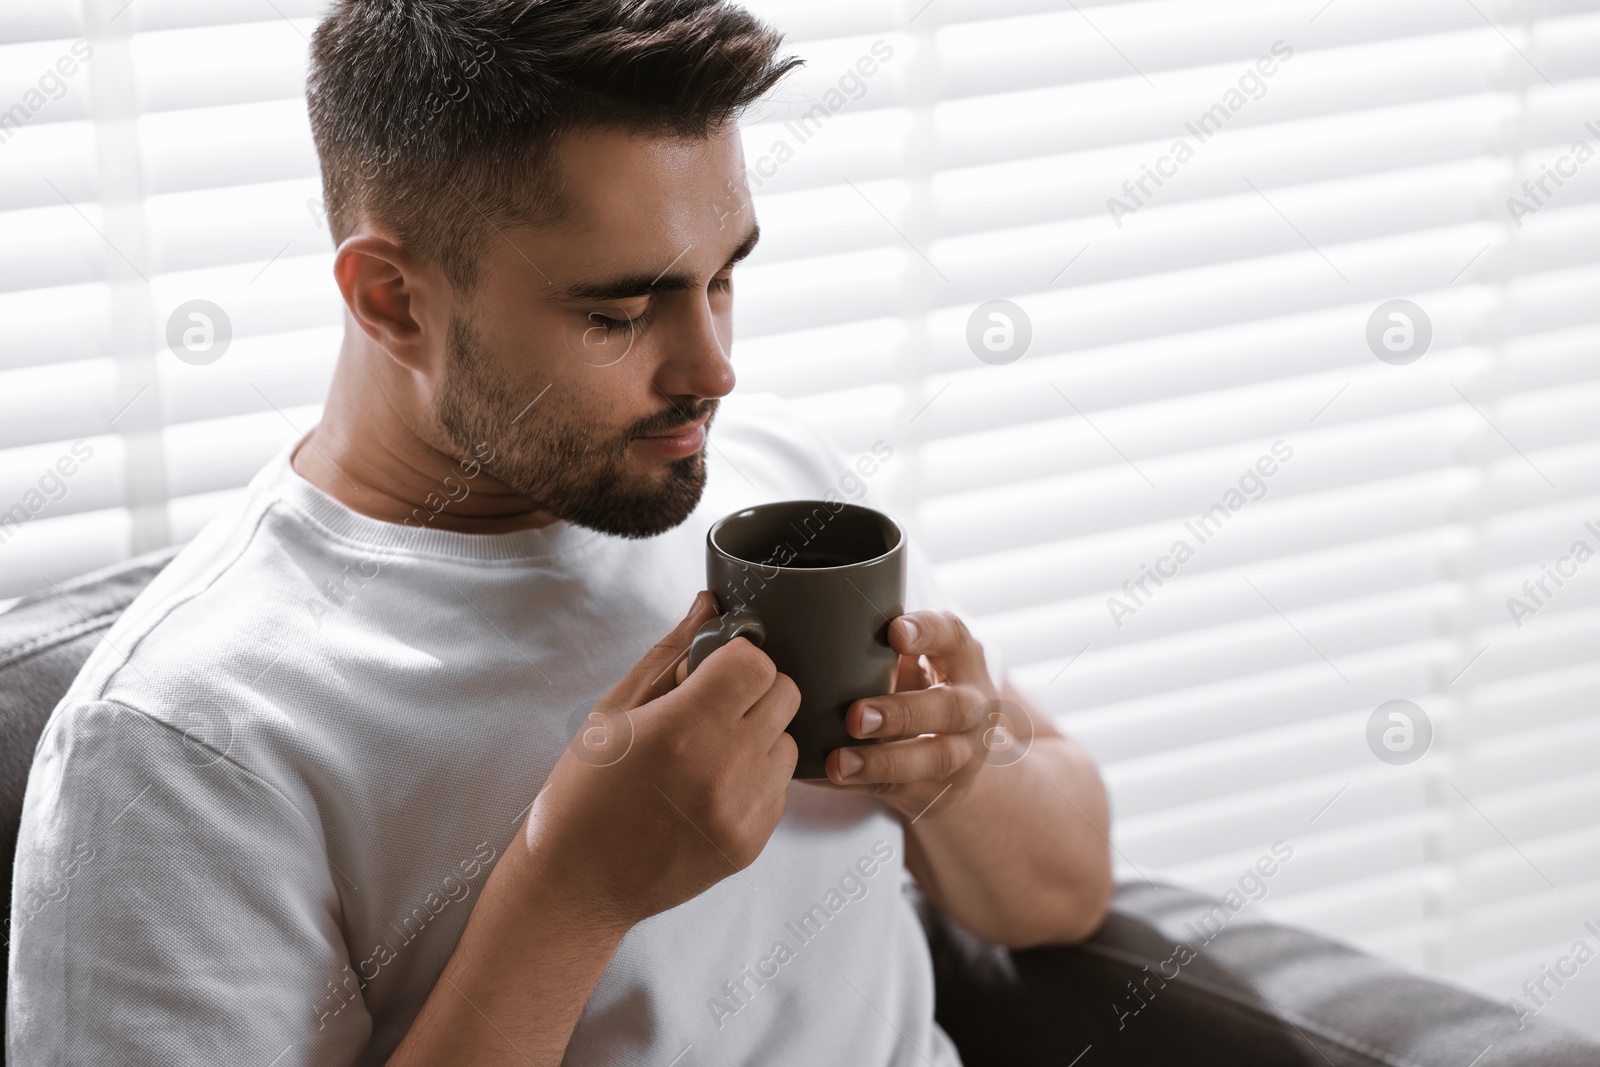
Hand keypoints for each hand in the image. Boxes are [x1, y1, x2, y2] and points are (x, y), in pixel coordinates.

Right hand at [521, 591, 798, 932]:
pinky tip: (710, 789)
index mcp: (684, 728)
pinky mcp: (752, 843)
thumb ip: (670, 654)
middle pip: (784, 694)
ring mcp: (744, 811)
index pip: (756, 662)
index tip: (710, 670)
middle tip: (711, 706)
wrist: (576, 883)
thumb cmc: (583, 793)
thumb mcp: (613, 711)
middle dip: (752, 690)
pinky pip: (781, 788)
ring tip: (708, 753)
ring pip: (789, 741)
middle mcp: (724, 769)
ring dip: (759, 736)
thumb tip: (708, 604)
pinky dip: (756, 779)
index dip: (735, 658)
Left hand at [824, 610, 1020, 820]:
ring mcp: (963, 752)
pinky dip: (863, 784)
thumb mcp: (913, 661)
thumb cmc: (918, 687)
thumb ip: (879, 649)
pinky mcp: (941, 789)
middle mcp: (972, 705)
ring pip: (934, 759)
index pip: (953, 636)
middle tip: (856, 716)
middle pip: (951, 708)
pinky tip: (829, 776)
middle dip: (903, 713)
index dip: (927, 633)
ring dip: (883, 762)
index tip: (894, 632)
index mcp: (961, 658)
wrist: (959, 752)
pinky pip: (904, 790)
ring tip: (838, 762)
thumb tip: (808, 631)